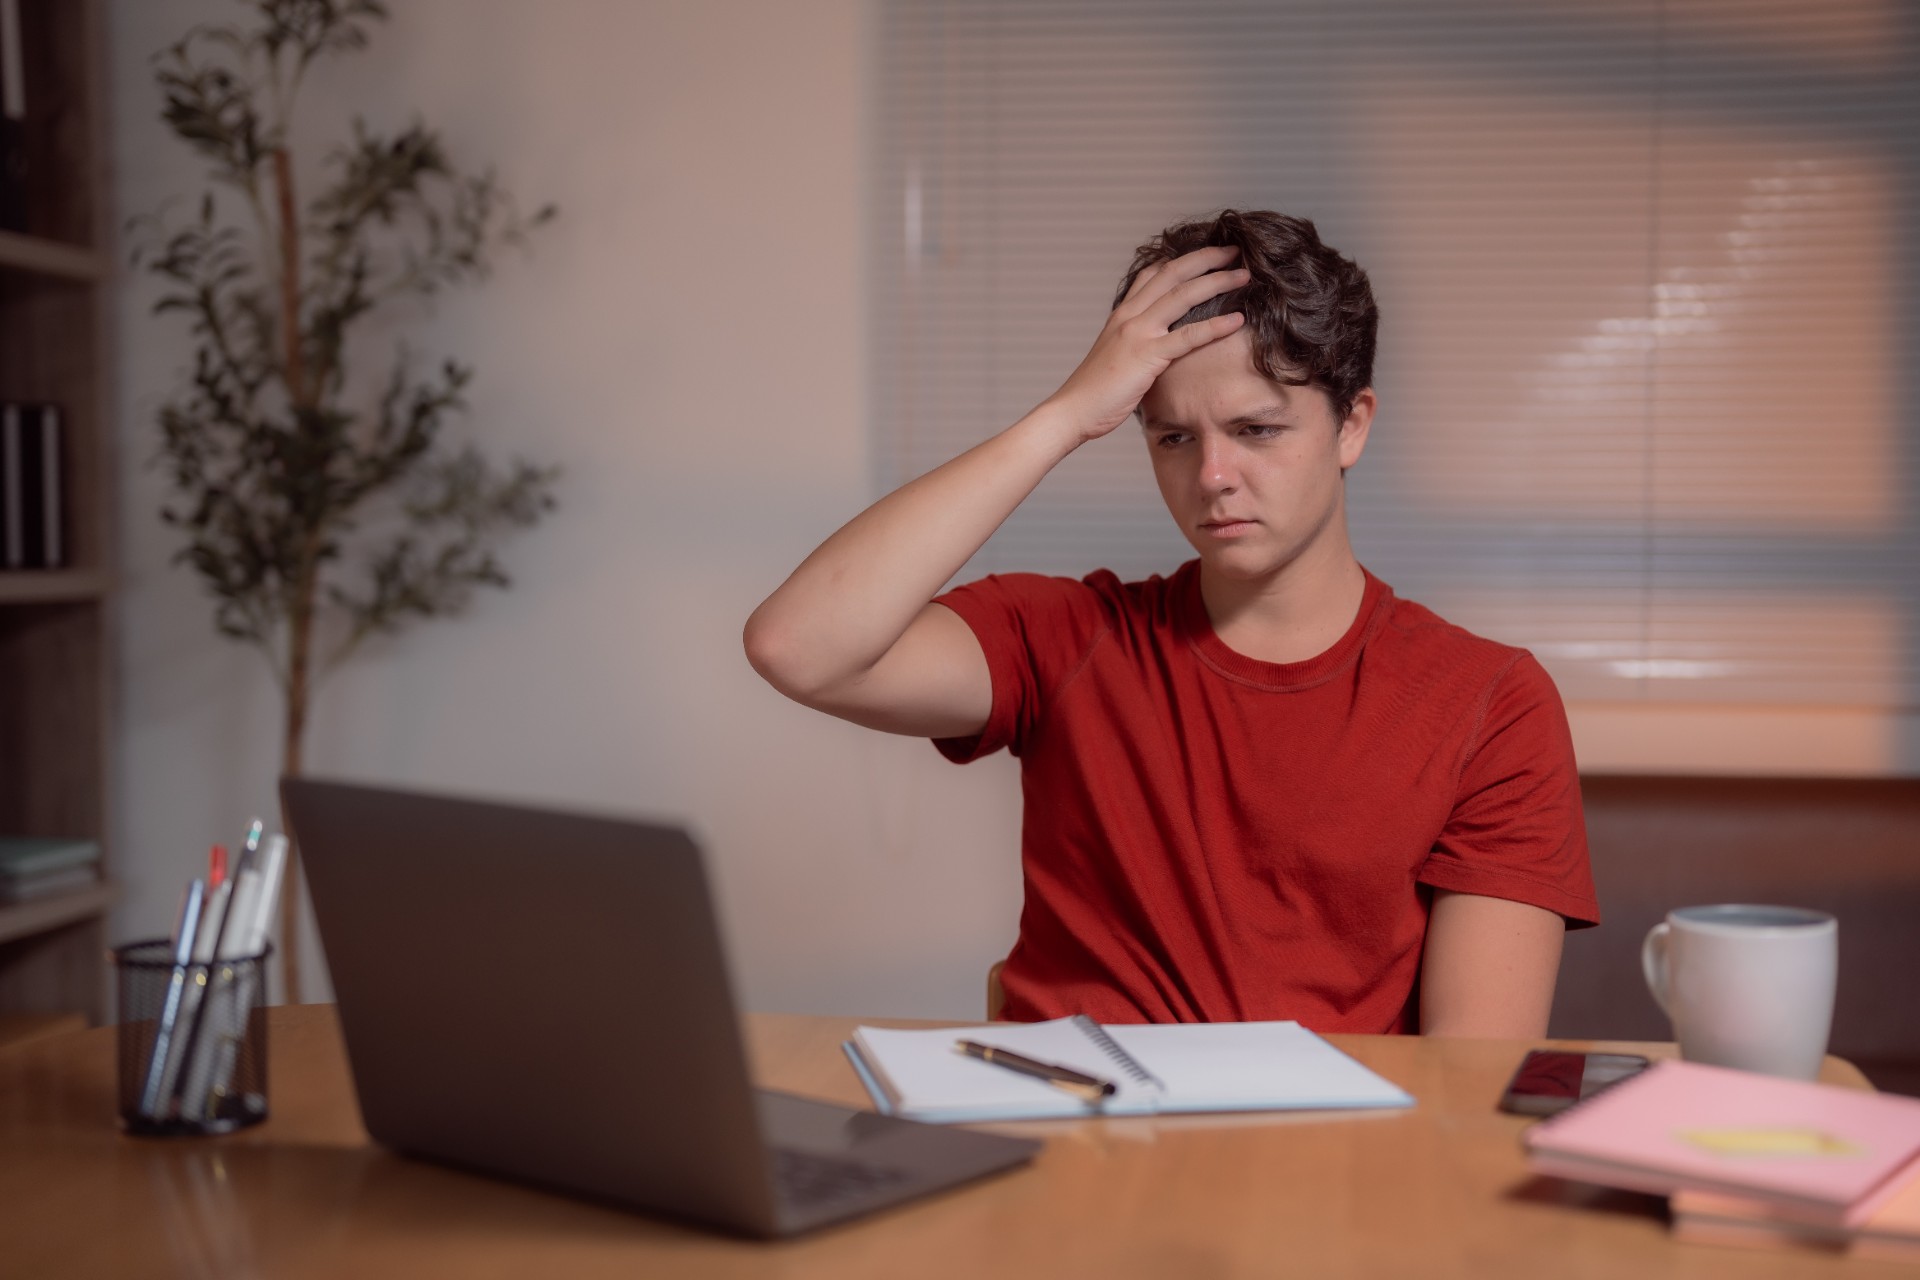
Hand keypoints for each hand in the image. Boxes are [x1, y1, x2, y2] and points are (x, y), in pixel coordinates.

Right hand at [1041, 245, 1248, 443]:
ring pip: (1183, 295)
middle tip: (1234, 251)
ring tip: (1244, 275)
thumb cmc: (1094, 391)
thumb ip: (1133, 342)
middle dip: (1206, 258)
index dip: (1181, 260)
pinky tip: (1238, 320)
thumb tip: (1155, 345)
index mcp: (1121, 314)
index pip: (1152, 274)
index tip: (1206, 253)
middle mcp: (1129, 315)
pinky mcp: (1147, 356)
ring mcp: (1138, 333)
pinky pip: (1188, 336)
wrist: (1073, 411)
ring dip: (1217, 281)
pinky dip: (1216, 325)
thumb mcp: (1113, 355)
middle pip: (1173, 273)